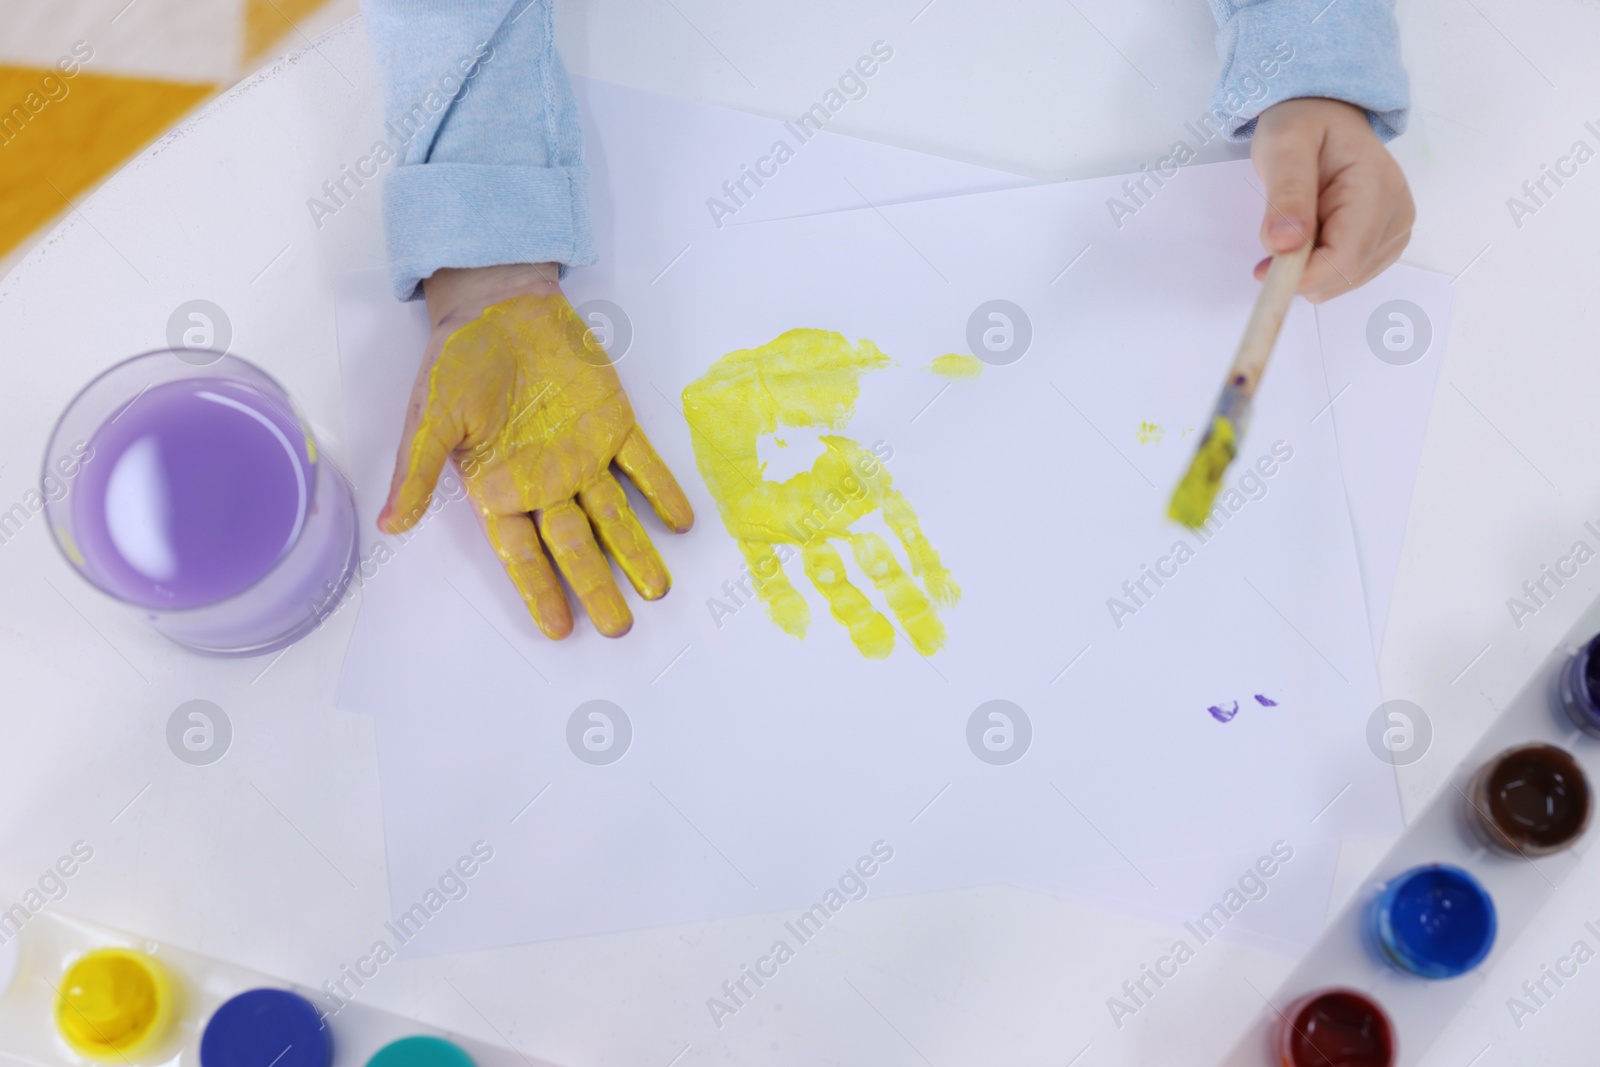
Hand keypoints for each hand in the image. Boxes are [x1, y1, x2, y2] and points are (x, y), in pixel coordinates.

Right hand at [380, 264, 693, 638]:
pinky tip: (680, 522)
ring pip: (614, 515)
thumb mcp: (430, 416)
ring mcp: (582, 455)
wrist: (497, 304)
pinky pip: (642, 464)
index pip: (522, 552)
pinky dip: (662, 491)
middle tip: (619, 627)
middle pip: (575, 546)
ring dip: (636, 551)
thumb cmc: (457, 361)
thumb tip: (390, 523)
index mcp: (500, 488)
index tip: (558, 628)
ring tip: (657, 589)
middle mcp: (545, 482)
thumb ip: (418, 471)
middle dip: (596, 586)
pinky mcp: (612, 423)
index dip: (540, 590)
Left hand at [681, 329, 957, 658]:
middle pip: (876, 564)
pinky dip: (782, 597)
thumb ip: (904, 375)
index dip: (926, 564)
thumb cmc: (785, 369)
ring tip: (877, 649)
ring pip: (830, 576)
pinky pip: (766, 568)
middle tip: (930, 643)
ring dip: (853, 612)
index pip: (902, 529)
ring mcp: (791, 519)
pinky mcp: (750, 525)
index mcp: (858, 473)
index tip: (949, 599)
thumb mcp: (849, 365)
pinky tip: (800, 627)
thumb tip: (967, 364)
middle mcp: (830, 504)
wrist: (720, 377)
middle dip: (903, 604)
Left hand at [1251, 97, 1414, 302]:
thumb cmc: (1303, 124)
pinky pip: (1345, 275)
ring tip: (1299, 222)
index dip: (1301, 277)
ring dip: (1309, 267)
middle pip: (1344, 275)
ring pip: (1343, 281)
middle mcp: (1397, 214)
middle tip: (1276, 234)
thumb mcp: (1283, 147)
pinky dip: (1319, 265)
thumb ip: (1285, 195)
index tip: (1262, 270)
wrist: (1324, 113)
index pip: (1344, 259)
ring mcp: (1395, 230)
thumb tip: (1284, 245)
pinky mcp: (1385, 242)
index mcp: (1378, 188)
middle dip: (1301, 270)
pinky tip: (1312, 233)